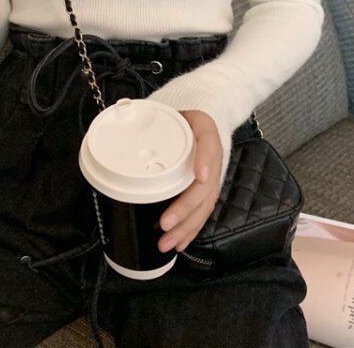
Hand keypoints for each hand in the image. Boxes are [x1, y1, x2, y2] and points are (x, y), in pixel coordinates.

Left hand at [157, 110, 221, 253]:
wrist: (204, 119)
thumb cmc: (185, 118)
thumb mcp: (176, 111)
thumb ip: (161, 121)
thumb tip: (140, 135)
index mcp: (208, 134)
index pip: (210, 145)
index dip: (205, 161)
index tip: (199, 176)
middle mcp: (213, 158)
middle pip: (204, 187)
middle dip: (185, 209)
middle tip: (165, 224)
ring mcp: (212, 177)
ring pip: (204, 206)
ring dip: (186, 227)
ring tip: (168, 243)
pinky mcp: (207, 191)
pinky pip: (203, 212)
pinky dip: (192, 230)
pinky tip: (180, 243)